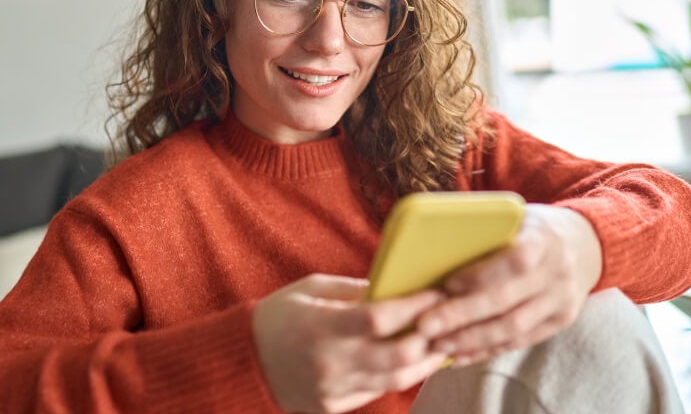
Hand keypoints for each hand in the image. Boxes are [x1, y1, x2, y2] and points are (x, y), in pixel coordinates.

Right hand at [252, 274, 448, 412]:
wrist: (243, 361)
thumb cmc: (277, 316)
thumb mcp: (310, 289)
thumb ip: (353, 290)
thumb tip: (394, 288)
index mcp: (321, 326)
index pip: (380, 318)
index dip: (415, 306)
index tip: (437, 292)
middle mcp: (330, 361)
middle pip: (397, 356)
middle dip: (430, 338)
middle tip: (448, 321)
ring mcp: (332, 389)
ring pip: (395, 380)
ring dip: (424, 362)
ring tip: (441, 344)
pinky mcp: (333, 406)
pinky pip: (376, 391)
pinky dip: (398, 375)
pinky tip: (412, 361)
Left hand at [417, 204, 602, 365]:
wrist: (586, 244)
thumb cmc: (534, 227)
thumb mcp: (516, 216)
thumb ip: (486, 229)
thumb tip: (434, 244)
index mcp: (543, 240)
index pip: (515, 261)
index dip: (480, 275)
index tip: (446, 284)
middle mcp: (556, 273)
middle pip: (507, 301)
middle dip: (462, 316)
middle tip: (425, 326)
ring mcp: (561, 302)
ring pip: (513, 328)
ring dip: (471, 340)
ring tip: (437, 344)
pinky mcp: (559, 322)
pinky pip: (520, 342)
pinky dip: (487, 350)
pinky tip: (460, 355)